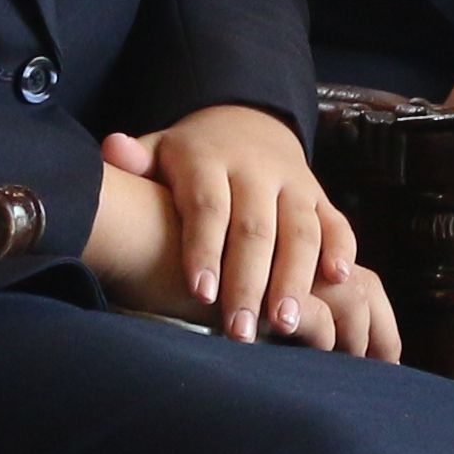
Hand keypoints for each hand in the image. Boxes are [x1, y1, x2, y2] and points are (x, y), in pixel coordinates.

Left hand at [85, 106, 396, 353]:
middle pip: (256, 228)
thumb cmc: (191, 158)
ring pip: (300, 231)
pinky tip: (337, 280)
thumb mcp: (160, 149)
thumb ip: (136, 159)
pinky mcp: (321, 196)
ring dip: (295, 278)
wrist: (247, 123)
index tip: (201, 293)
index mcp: (210, 159)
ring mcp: (294, 182)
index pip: (209, 207)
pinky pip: (337, 221)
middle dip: (249, 281)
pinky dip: (341, 249)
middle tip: (240, 330)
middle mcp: (256, 170)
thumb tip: (112, 149)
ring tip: (284, 323)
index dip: (205, 249)